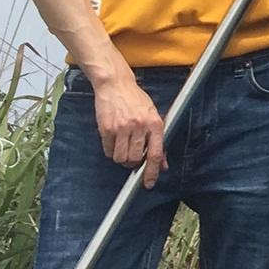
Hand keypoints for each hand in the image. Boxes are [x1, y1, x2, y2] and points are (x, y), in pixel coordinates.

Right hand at [93, 68, 167, 186]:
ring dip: (122, 158)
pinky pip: (108, 151)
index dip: (152, 172)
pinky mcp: (106, 128)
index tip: (149, 183)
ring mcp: (122, 128)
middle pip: (135, 159)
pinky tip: (114, 140)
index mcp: (155, 124)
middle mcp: (139, 126)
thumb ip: (159, 142)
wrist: (116, 85)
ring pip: (121, 158)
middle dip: (133, 163)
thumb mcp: (154, 117)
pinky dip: (111, 151)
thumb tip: (162, 165)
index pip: (155, 154)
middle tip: (133, 155)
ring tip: (123, 146)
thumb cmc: (136, 100)